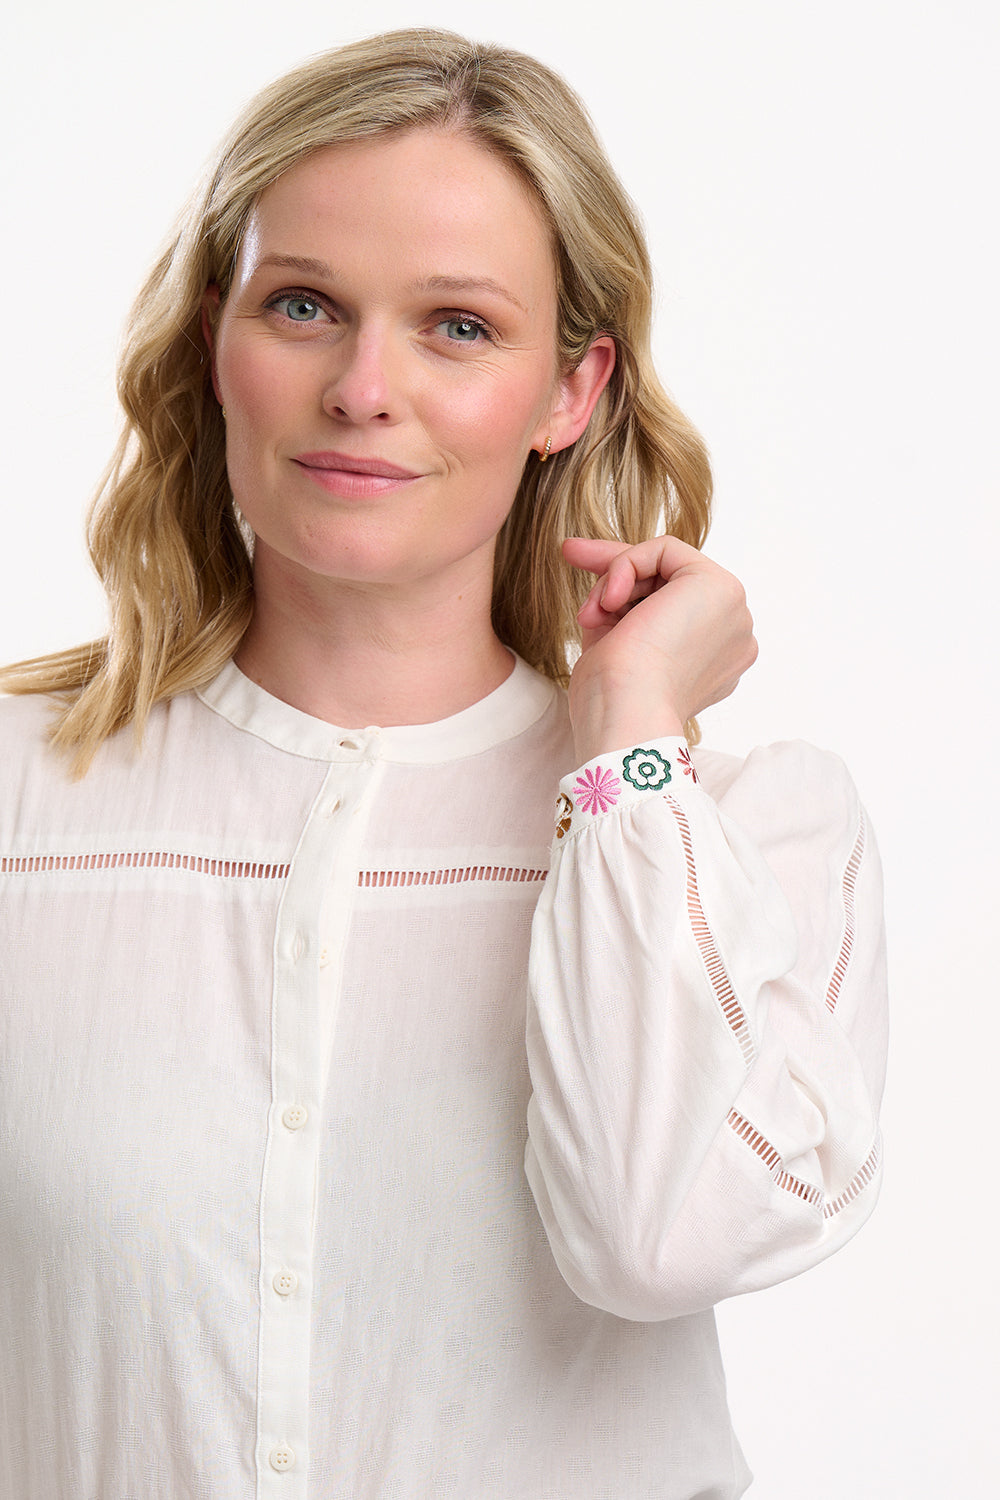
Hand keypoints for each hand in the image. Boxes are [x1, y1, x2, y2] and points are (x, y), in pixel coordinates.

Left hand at [562, 535, 757, 762]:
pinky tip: (610, 599)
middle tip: (570, 553)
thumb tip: (611, 583)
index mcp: (714, 662)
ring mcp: (733, 613)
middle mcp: (733, 637)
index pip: (671, 608)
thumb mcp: (617, 643)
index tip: (588, 591)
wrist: (625, 713)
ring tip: (592, 615)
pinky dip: (626, 565)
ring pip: (664, 567)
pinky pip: (665, 550)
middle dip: (615, 570)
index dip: (625, 591)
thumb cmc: (613, 697)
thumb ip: (624, 608)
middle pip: (669, 582)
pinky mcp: (721, 588)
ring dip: (614, 581)